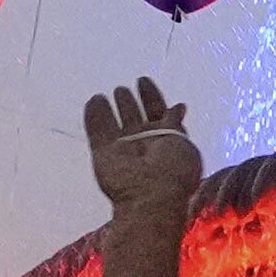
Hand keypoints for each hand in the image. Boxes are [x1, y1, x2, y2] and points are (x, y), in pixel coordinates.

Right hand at [83, 78, 207, 233]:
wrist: (151, 196)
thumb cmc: (173, 170)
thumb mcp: (181, 141)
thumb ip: (175, 124)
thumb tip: (178, 106)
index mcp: (166, 141)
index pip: (158, 112)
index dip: (151, 96)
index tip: (143, 79)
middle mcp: (143, 145)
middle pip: (134, 118)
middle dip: (129, 103)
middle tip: (123, 88)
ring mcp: (122, 151)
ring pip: (113, 125)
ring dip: (110, 108)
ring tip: (105, 92)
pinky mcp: (104, 155)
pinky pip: (97, 131)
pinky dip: (94, 116)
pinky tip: (94, 100)